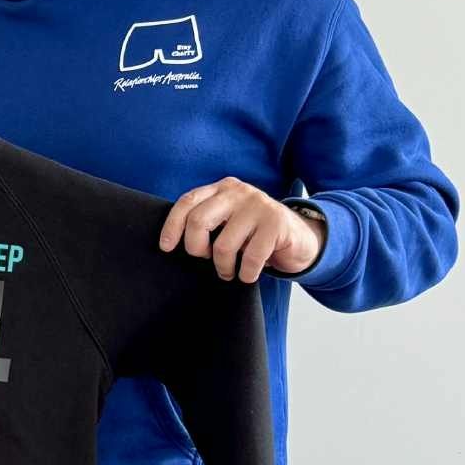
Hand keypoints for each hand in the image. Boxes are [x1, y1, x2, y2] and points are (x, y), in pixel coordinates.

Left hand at [159, 178, 322, 283]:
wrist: (298, 237)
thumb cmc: (254, 234)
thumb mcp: (228, 222)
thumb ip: (207, 222)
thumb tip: (172, 242)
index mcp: (221, 189)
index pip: (187, 202)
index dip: (172, 226)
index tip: (166, 247)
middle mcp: (238, 192)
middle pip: (198, 221)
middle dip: (196, 248)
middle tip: (205, 259)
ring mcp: (258, 205)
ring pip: (223, 245)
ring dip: (224, 267)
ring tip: (229, 271)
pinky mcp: (276, 223)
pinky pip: (250, 258)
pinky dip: (246, 274)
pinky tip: (248, 274)